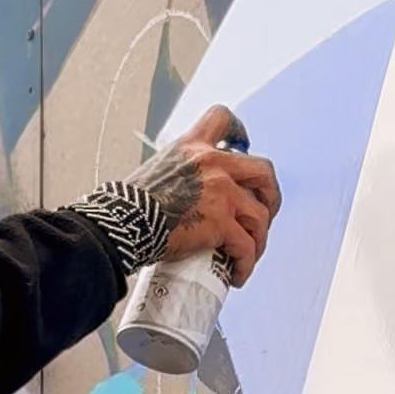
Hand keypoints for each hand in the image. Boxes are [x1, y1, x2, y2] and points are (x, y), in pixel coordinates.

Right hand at [130, 105, 280, 286]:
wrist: (125, 223)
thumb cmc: (131, 205)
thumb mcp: (157, 171)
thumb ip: (181, 175)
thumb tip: (189, 195)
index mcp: (192, 148)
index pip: (222, 120)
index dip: (239, 133)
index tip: (243, 146)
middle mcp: (212, 163)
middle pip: (263, 170)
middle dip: (269, 195)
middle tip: (263, 213)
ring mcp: (221, 192)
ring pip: (259, 215)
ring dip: (258, 239)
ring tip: (247, 255)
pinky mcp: (222, 221)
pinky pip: (246, 246)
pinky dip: (246, 263)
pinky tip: (238, 273)